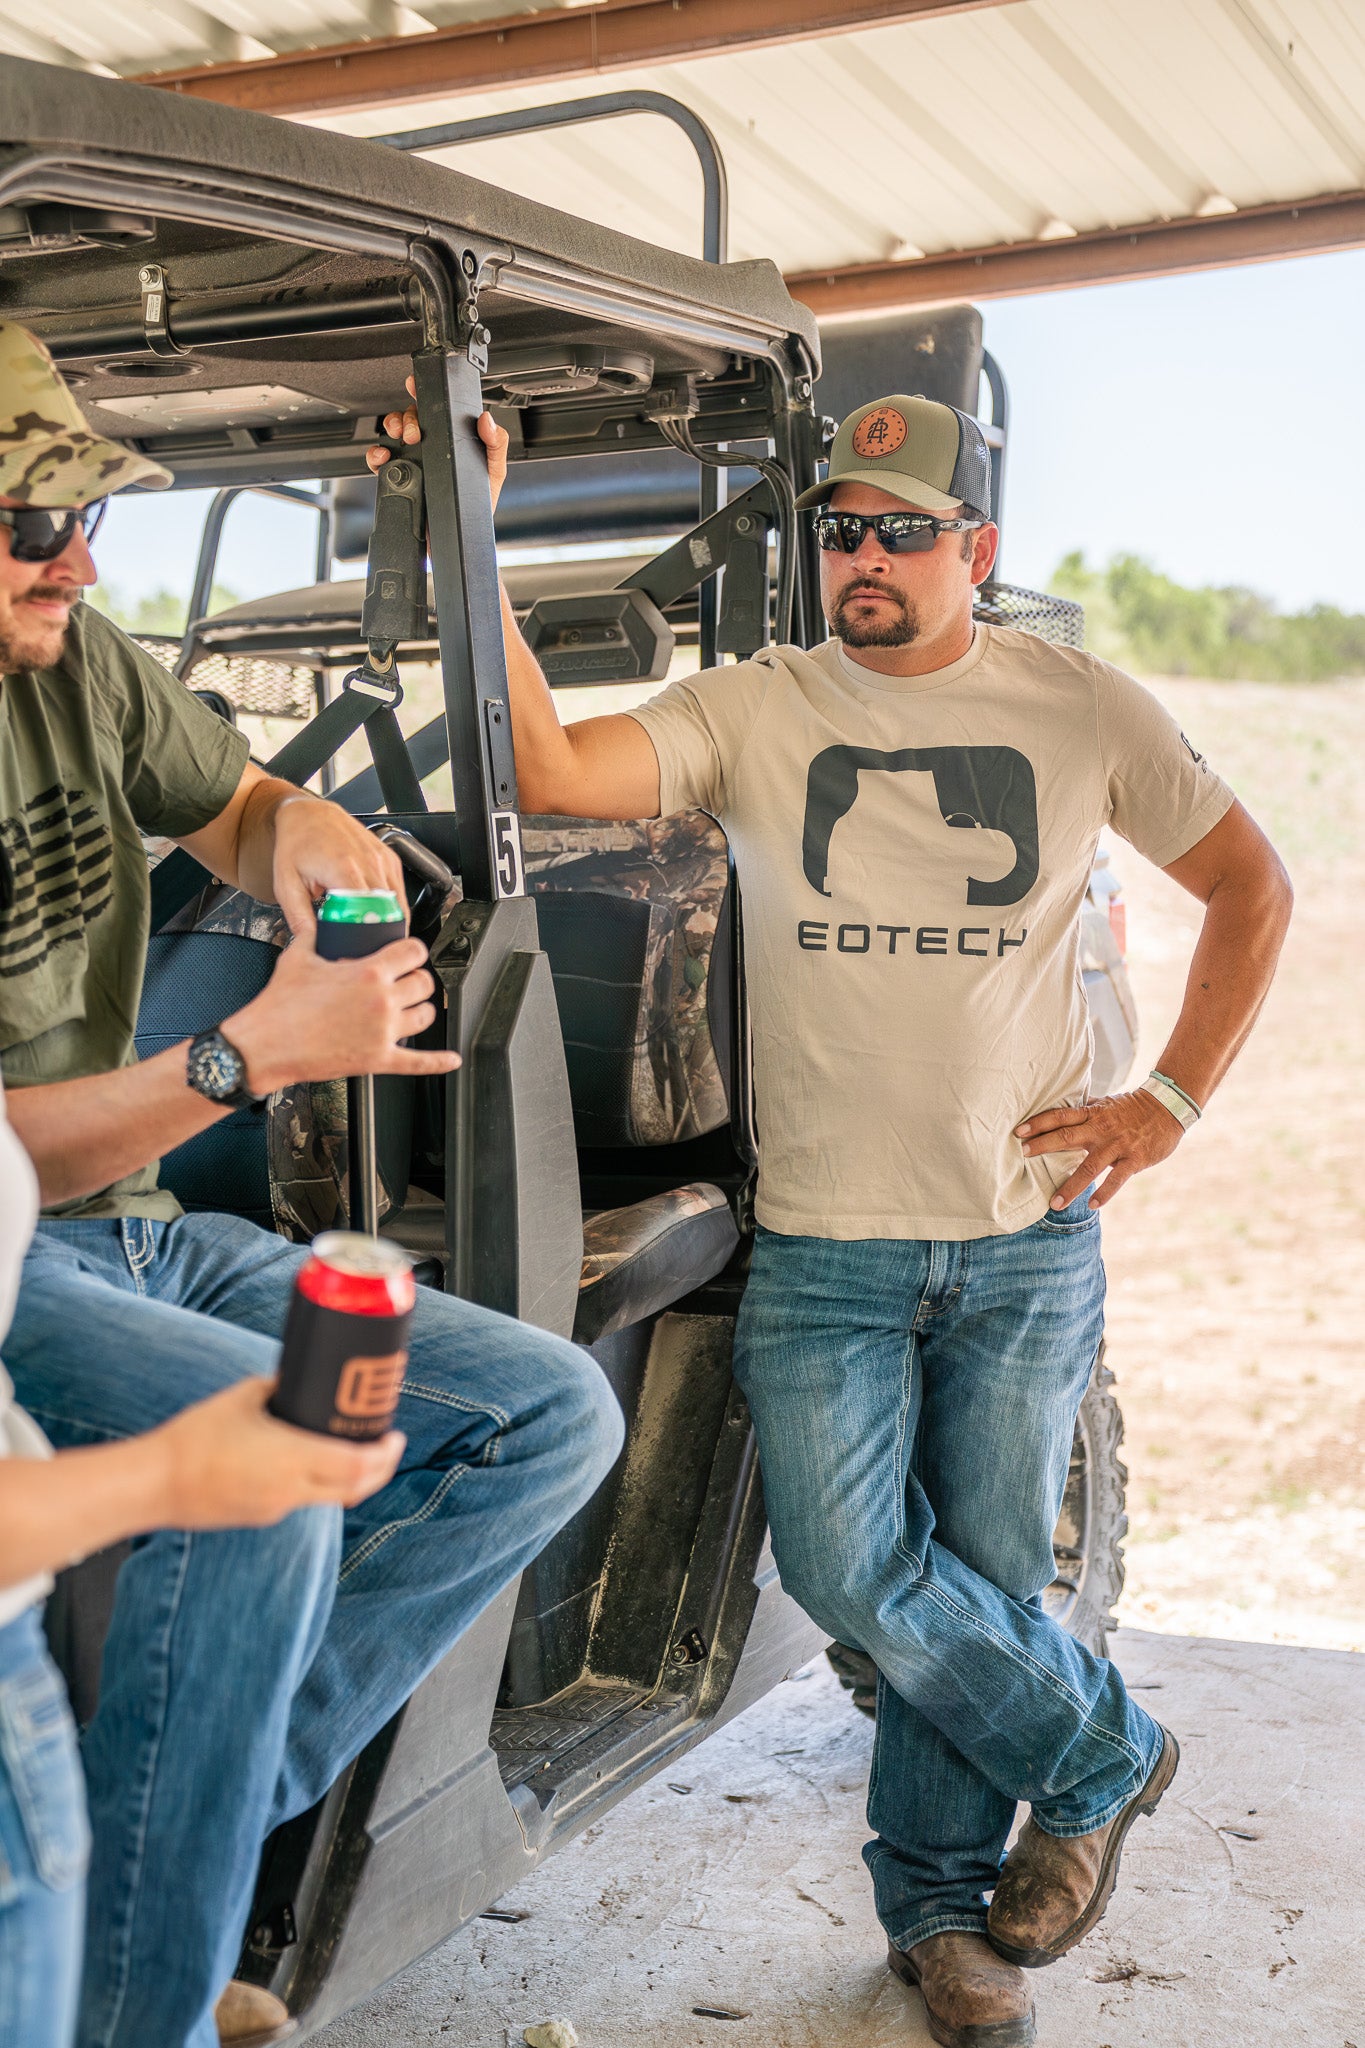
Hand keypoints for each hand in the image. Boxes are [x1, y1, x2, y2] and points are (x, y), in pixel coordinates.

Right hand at [153, 1377, 404, 1526]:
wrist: (155, 1484)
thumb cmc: (195, 1436)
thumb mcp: (243, 1397)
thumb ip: (278, 1386)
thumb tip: (300, 1375)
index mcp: (292, 1460)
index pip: (358, 1466)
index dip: (385, 1454)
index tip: (395, 1435)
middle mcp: (291, 1491)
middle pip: (356, 1489)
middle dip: (381, 1468)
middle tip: (387, 1444)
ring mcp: (276, 1509)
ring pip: (332, 1498)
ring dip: (354, 1479)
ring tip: (359, 1451)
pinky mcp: (261, 1517)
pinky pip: (304, 1501)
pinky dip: (321, 1485)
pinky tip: (314, 1463)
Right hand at [228, 923, 459, 1093]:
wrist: (265, 1045)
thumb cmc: (279, 1005)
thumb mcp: (298, 957)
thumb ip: (314, 936)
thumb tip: (316, 925)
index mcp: (368, 972)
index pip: (413, 951)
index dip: (413, 951)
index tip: (409, 953)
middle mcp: (382, 1000)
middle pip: (424, 983)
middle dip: (417, 979)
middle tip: (406, 980)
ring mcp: (383, 1032)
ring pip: (425, 1016)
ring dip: (421, 1010)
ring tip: (411, 1008)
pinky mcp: (378, 1060)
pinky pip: (418, 1062)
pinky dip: (438, 1062)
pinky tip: (450, 1059)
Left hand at [271, 792, 407, 938]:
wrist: (308, 814)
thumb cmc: (296, 845)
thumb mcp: (287, 885)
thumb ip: (298, 917)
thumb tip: (311, 943)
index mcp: (344, 869)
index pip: (369, 913)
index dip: (367, 937)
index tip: (359, 952)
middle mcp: (369, 862)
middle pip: (388, 912)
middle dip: (380, 935)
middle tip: (367, 950)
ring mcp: (383, 859)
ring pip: (399, 904)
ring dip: (390, 922)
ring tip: (374, 934)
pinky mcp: (390, 859)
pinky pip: (399, 891)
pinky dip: (393, 906)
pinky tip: (377, 912)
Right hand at [366, 378, 508, 513]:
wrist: (460, 537)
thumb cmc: (478, 505)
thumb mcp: (494, 472)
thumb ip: (496, 445)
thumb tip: (487, 420)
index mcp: (452, 438)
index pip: (437, 408)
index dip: (424, 392)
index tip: (415, 384)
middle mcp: (430, 445)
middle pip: (412, 415)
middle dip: (408, 416)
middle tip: (416, 433)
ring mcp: (413, 460)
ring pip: (393, 431)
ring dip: (392, 426)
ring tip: (401, 438)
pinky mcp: (398, 477)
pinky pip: (380, 461)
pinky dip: (376, 454)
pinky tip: (383, 456)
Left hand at [1015, 1088, 1184, 1211]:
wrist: (1168, 1107)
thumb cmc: (1132, 1108)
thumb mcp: (1106, 1104)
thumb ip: (1085, 1111)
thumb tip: (1059, 1113)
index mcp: (1092, 1114)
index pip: (1060, 1117)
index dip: (1039, 1123)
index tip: (1019, 1132)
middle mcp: (1101, 1129)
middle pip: (1067, 1137)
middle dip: (1044, 1145)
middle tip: (1024, 1155)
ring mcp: (1117, 1145)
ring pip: (1089, 1167)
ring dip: (1070, 1186)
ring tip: (1054, 1203)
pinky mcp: (1134, 1159)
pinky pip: (1117, 1179)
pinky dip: (1105, 1193)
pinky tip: (1092, 1205)